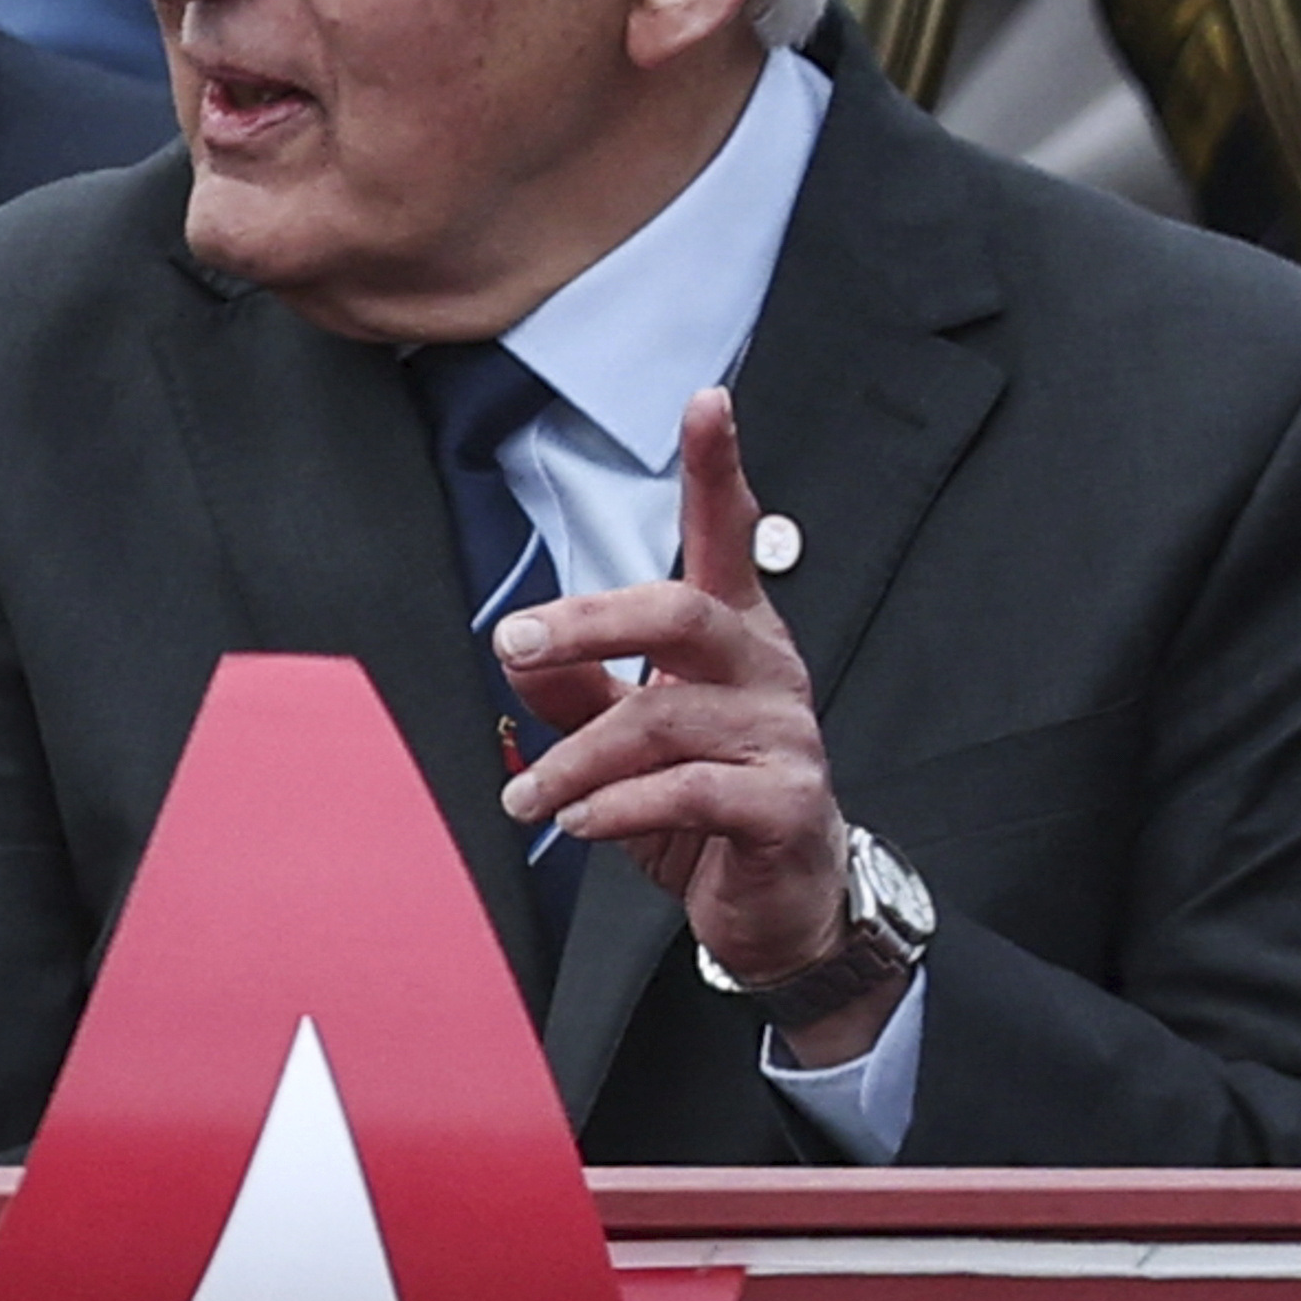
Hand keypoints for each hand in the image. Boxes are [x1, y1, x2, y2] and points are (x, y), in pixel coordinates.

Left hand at [486, 387, 879, 1056]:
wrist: (781, 902)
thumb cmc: (700, 802)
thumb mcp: (627, 734)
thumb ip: (575, 686)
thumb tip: (514, 644)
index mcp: (732, 633)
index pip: (728, 534)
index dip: (719, 466)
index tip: (708, 398)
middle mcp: (765, 668)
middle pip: (679, 609)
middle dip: (586, 622)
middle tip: (513, 642)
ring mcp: (785, 734)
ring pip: (661, 718)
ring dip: (572, 761)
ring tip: (525, 799)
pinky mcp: (786, 804)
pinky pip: (684, 792)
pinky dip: (614, 809)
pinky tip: (577, 825)